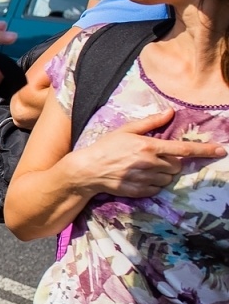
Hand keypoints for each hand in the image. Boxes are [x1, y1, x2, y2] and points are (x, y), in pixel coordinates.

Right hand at [69, 109, 224, 197]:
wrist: (87, 170)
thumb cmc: (106, 147)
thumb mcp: (126, 130)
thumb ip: (151, 122)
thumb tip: (170, 113)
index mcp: (149, 146)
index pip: (184, 149)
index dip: (204, 150)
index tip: (220, 151)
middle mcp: (149, 163)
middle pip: (177, 166)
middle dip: (171, 162)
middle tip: (154, 159)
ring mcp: (144, 179)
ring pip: (169, 179)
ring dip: (163, 174)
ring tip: (145, 169)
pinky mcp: (139, 191)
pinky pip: (157, 189)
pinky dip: (153, 184)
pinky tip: (139, 178)